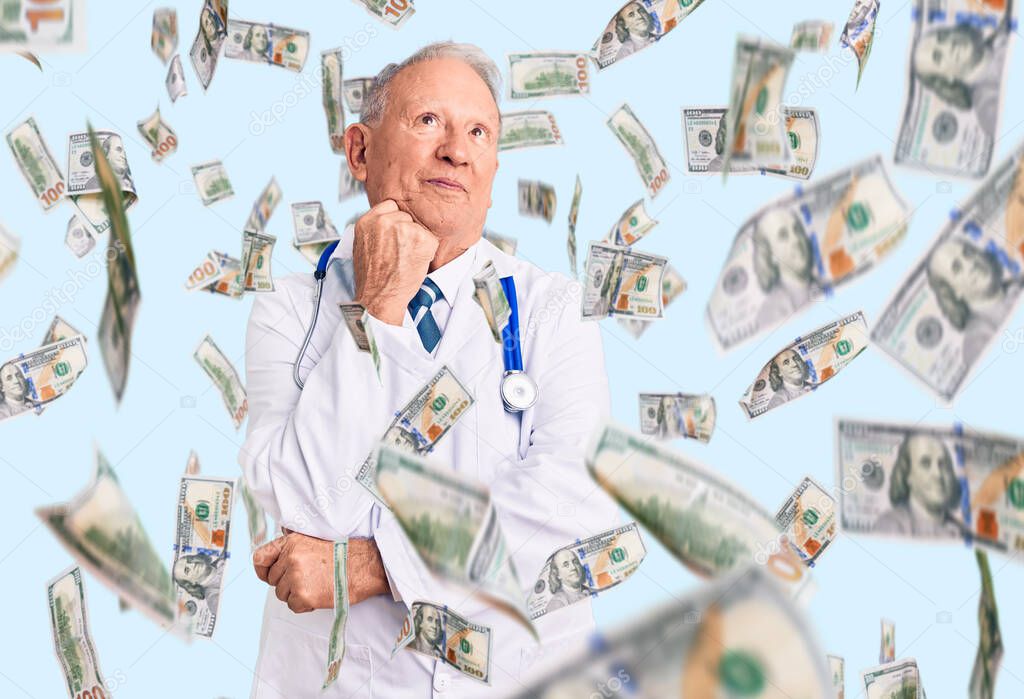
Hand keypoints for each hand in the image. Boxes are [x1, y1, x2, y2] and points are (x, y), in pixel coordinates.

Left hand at [252, 531, 389, 612]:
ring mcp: (296, 577)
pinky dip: (305, 605)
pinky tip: (319, 594)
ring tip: (316, 585)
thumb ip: (291, 547)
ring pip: (282, 595)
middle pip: (273, 581)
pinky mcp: (303, 595)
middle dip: (287, 584)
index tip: (268, 574)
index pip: (260, 557)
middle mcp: (291, 558)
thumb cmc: (342, 555)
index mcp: (291, 543)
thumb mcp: (312, 541)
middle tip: (308, 579)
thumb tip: (272, 556)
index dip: (262, 570)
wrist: (364, 567)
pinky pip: (293, 606)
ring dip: (296, 594)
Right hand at [353, 200, 438, 324]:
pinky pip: (431, 239)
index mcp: (367, 221)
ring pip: (418, 228)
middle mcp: (383, 221)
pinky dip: (428, 252)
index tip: (395, 236)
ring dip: (418, 242)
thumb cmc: (371, 278)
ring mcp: (402, 228)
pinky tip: (415, 263)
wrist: (379, 299)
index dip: (396, 222)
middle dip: (407, 232)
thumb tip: (390, 220)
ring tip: (406, 260)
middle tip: (400, 253)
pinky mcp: (420, 238)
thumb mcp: (363, 246)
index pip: (390, 206)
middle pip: (406, 216)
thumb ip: (375, 229)